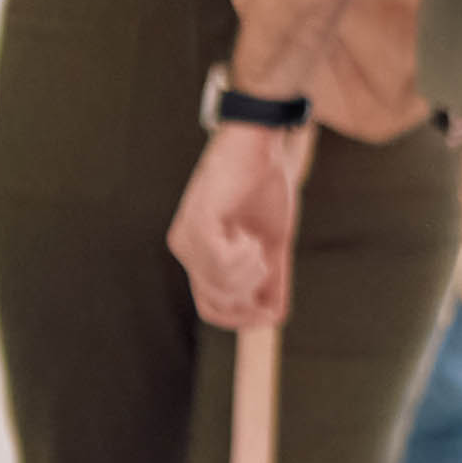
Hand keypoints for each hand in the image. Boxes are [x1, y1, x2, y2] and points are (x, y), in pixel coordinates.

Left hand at [169, 121, 307, 330]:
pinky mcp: (197, 221)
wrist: (263, 144)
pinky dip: (243, 258)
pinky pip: (219, 262)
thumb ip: (270, 276)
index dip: (242, 318)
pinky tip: (252, 239)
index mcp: (202, 255)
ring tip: (259, 247)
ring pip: (219, 286)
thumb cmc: (266, 186)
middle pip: (215, 303)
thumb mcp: (273, 241)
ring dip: (250, 274)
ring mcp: (187, 236)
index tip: (269, 310)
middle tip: (265, 264)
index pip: (211, 308)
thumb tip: (274, 316)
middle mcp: (187, 249)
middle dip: (248, 296)